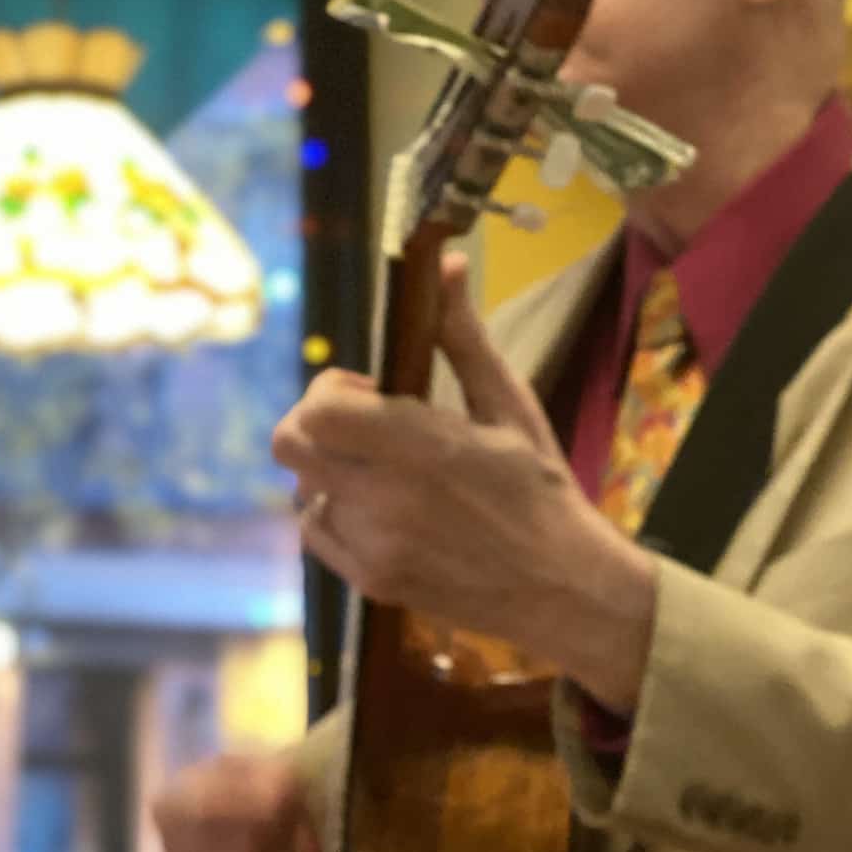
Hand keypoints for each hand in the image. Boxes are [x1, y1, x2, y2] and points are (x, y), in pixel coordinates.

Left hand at [270, 255, 657, 710]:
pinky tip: (381, 511)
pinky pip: (316, 534)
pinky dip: (334, 515)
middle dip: (313, 423)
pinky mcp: (371, 582)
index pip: (318, 410)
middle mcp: (386, 498)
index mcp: (422, 446)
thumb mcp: (510, 406)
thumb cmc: (539, 488)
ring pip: (303, 490)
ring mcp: (373, 546)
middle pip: (289, 445)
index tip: (367, 391)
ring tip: (382, 474)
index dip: (328, 389)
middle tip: (360, 426)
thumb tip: (446, 265)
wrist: (562, 586)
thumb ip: (464, 338)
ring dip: (329, 472)